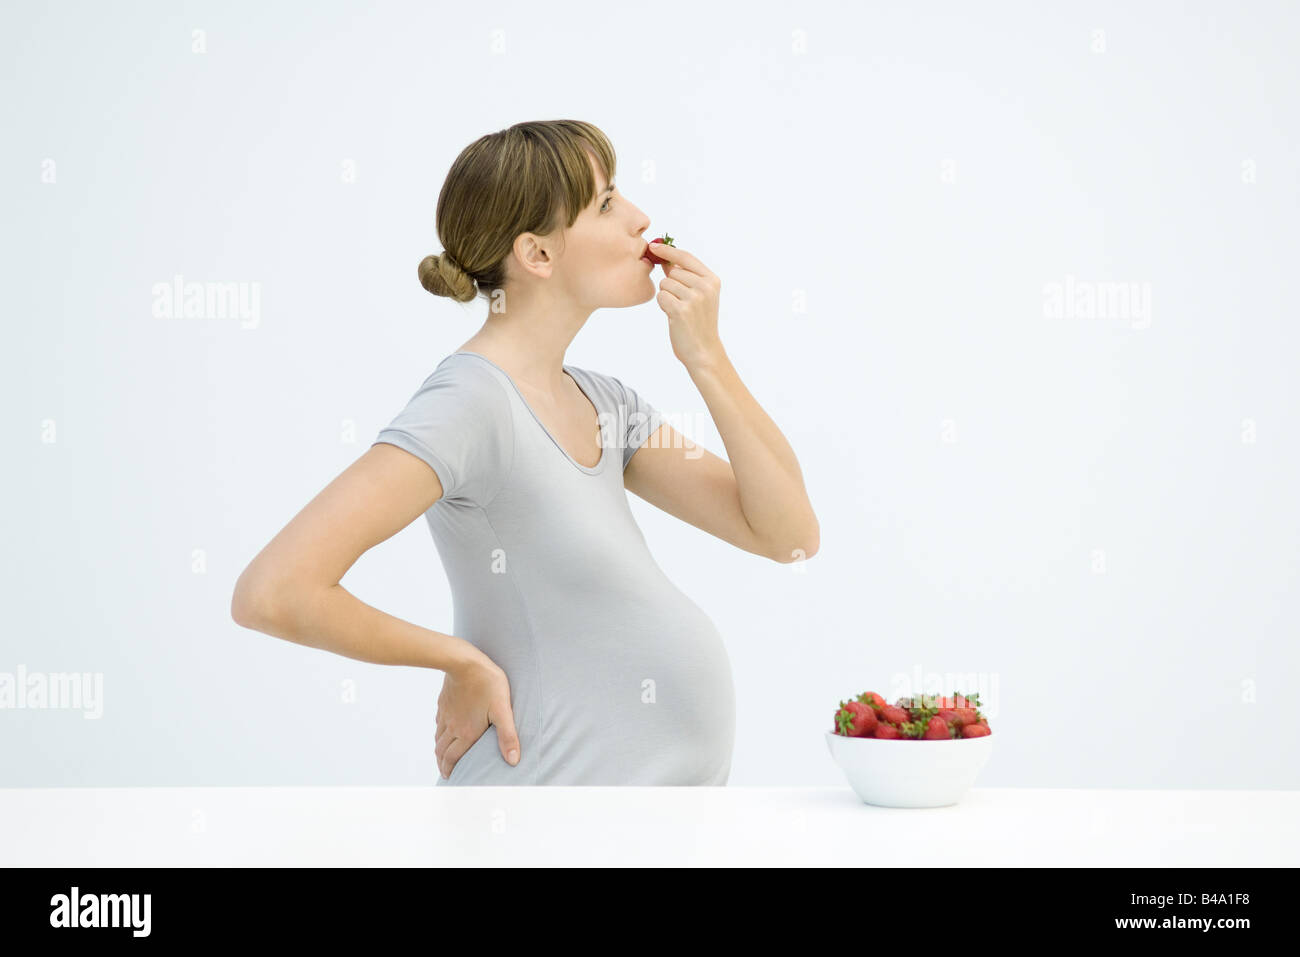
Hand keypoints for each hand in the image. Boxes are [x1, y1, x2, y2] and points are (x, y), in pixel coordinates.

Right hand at [435, 650, 520, 779]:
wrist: (464, 661)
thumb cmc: (487, 683)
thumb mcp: (503, 709)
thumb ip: (508, 736)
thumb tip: (513, 760)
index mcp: (466, 732)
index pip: (453, 758)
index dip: (450, 770)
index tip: (449, 777)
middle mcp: (452, 726)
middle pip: (442, 750)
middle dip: (443, 763)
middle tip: (446, 771)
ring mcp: (446, 714)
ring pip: (438, 737)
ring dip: (439, 750)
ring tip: (443, 755)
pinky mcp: (443, 702)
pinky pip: (438, 722)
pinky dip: (439, 732)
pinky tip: (444, 729)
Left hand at [651, 241, 723, 369]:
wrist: (703, 350)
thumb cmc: (698, 323)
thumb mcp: (700, 295)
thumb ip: (686, 276)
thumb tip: (666, 259)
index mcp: (712, 280)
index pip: (686, 257)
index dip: (668, 250)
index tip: (653, 246)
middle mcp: (705, 287)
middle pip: (673, 272)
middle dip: (670, 284)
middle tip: (681, 302)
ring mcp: (694, 298)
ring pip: (665, 284)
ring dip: (667, 296)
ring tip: (678, 310)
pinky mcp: (681, 310)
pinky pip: (661, 296)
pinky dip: (663, 305)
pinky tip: (673, 316)